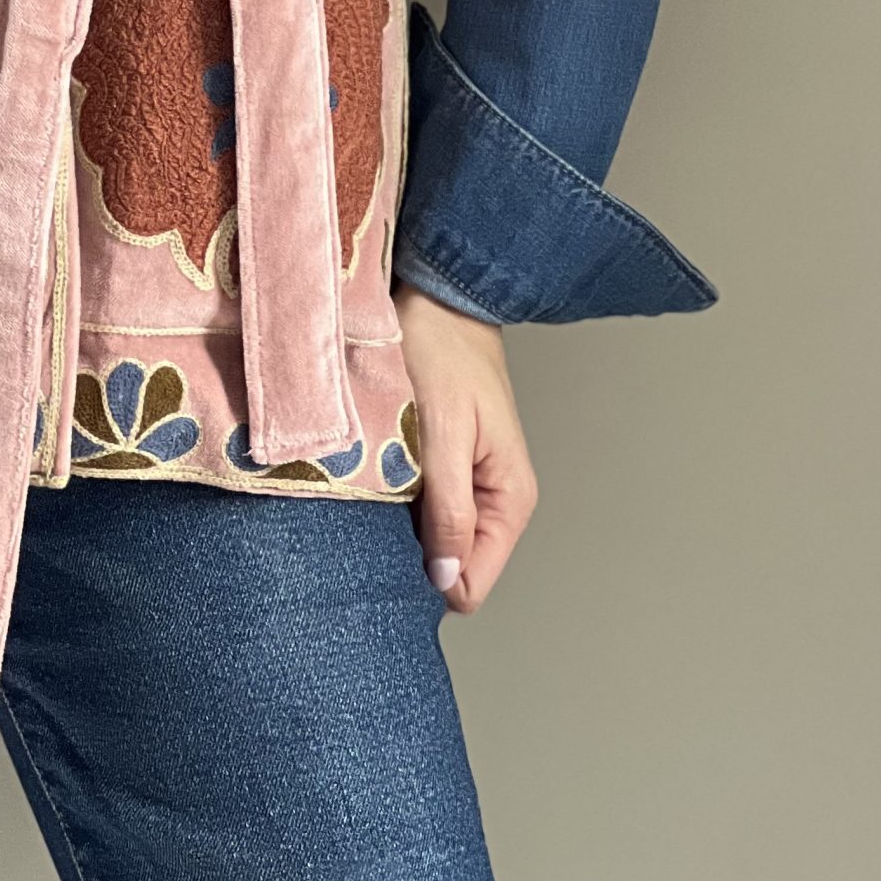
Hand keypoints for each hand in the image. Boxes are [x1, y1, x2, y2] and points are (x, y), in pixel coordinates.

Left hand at [393, 281, 537, 615]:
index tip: (386, 553)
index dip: (430, 578)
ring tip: (372, 489)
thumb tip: (448, 580)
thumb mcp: (445, 431)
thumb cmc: (443, 350)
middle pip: (451, 565)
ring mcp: (467, 483)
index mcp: (509, 499)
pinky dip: (394, 498)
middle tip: (371, 518)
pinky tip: (374, 476)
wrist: (438, 296)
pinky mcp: (443, 465)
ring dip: (399, 522)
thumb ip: (450, 508)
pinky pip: (420, 506)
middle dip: (410, 552)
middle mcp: (493, 499)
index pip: (472, 584)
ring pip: (431, 537)